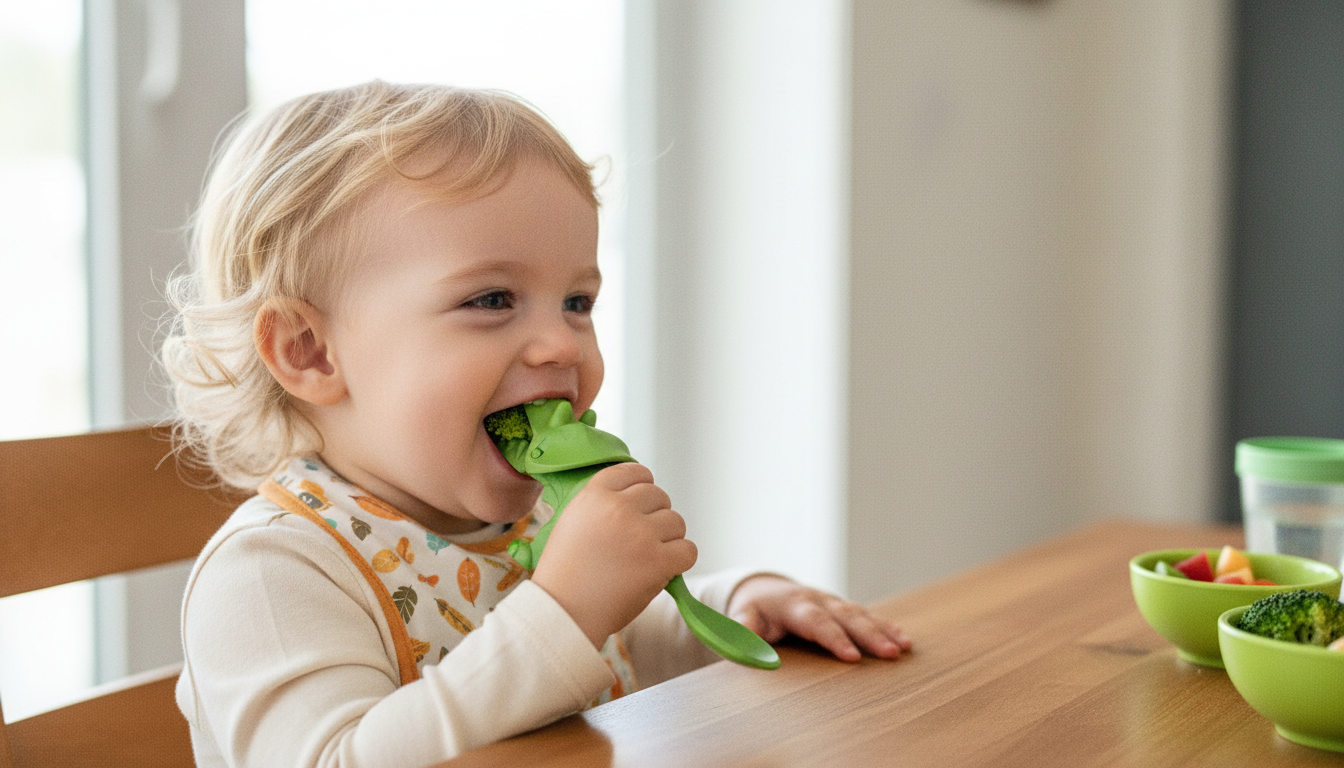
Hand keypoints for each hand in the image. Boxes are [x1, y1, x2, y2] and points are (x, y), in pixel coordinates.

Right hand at [531, 463, 696, 647]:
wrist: (564, 612)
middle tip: (642, 538)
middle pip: (658, 495)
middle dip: (655, 514)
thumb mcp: (572, 522)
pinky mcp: (659, 561)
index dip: (642, 485)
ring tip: (649, 556)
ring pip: (677, 521)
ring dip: (669, 537)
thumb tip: (636, 497)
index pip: (634, 471)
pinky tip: (664, 568)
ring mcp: (641, 534)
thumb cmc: (565, 574)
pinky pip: (688, 550)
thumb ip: (600, 504)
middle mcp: (619, 508)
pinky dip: (680, 559)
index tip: (641, 501)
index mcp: (594, 495)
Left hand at [727, 575, 911, 661]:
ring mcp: (833, 602)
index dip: (834, 638)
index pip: (816, 621)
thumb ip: (744, 631)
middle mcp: (818, 600)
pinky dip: (886, 626)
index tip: (852, 657)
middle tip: (891, 653)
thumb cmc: (754, 609)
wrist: (763, 588)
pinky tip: (904, 641)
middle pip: (847, 616)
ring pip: (861, 614)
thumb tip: (746, 646)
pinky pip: (867, 615)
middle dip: (870, 634)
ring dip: (884, 630)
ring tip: (905, 647)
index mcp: (793, 605)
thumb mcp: (742, 617)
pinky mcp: (842, 608)